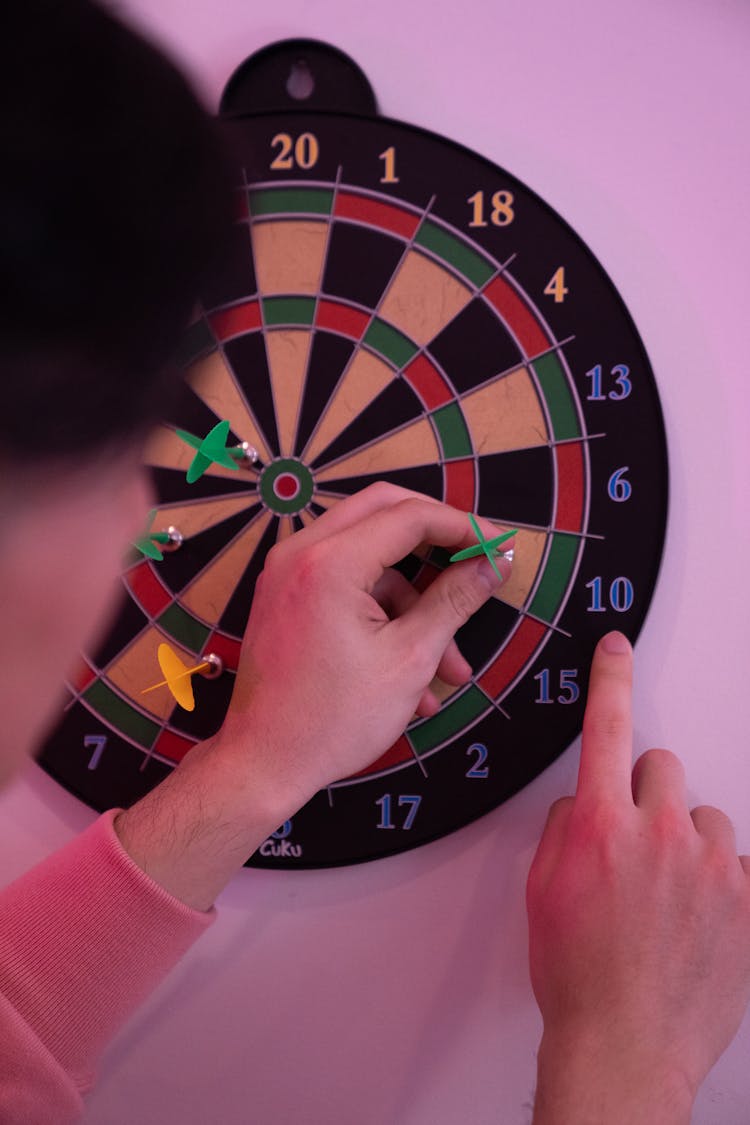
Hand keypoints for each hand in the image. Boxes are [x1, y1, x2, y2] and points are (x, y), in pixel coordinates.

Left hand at [117, 483, 509, 908]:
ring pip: (369, 558)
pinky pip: (346, 585)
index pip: (410, 515)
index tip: (498, 550)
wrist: (264, 765)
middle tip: (474, 565)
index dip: (462, 528)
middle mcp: (301, 553)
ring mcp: (288, 574)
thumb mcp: (409, 658)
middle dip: (437, 540)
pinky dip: (383, 616)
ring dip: (414, 600)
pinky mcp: (287, 598)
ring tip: (450, 667)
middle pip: (384, 512)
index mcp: (331, 562)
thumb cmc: (334, 719)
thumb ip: (454, 600)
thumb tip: (493, 564)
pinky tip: (414, 677)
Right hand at [527, 631, 749, 1124]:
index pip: (607, 726)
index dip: (610, 679)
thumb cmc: (579, 977)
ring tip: (667, 894)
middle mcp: (660, 834)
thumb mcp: (542, 892)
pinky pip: (737, 864)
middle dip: (645, 793)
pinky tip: (695, 916)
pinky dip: (717, 880)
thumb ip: (564, 829)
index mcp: (601, 825)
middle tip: (634, 841)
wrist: (626, 1046)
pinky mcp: (749, 900)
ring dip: (684, 841)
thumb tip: (583, 806)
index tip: (616, 650)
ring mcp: (712, 867)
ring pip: (703, 816)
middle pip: (661, 767)